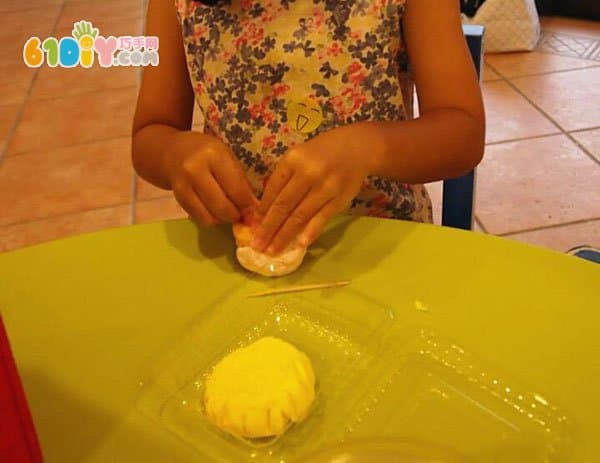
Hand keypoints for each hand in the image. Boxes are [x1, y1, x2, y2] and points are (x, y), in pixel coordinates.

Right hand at [166, 132, 257, 224]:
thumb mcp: (227, 157)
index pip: (236, 188)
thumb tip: (254, 208)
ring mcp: (183, 185)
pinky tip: (216, 210)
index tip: (255, 209)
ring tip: (229, 211)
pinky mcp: (177, 199)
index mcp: (213, 155)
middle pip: (222, 206)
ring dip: (223, 219)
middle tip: (243, 213)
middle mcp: (195, 170)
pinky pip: (199, 218)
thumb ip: (240, 181)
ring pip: (210, 216)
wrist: (172, 152)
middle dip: (236, 215)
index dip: (248, 204)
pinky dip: (211, 218)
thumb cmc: (207, 153)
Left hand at [254, 127, 374, 253]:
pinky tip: (299, 244)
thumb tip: (266, 209)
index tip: (253, 227)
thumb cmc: (321, 153)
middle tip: (257, 246)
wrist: (357, 148)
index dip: (262, 211)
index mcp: (293, 160)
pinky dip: (310, 232)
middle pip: (283, 205)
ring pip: (300, 216)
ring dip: (284, 236)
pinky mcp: (339, 199)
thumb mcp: (298, 156)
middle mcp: (308, 173)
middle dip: (268, 228)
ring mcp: (325, 187)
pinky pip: (321, 219)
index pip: (273, 190)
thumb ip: (284, 178)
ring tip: (273, 251)